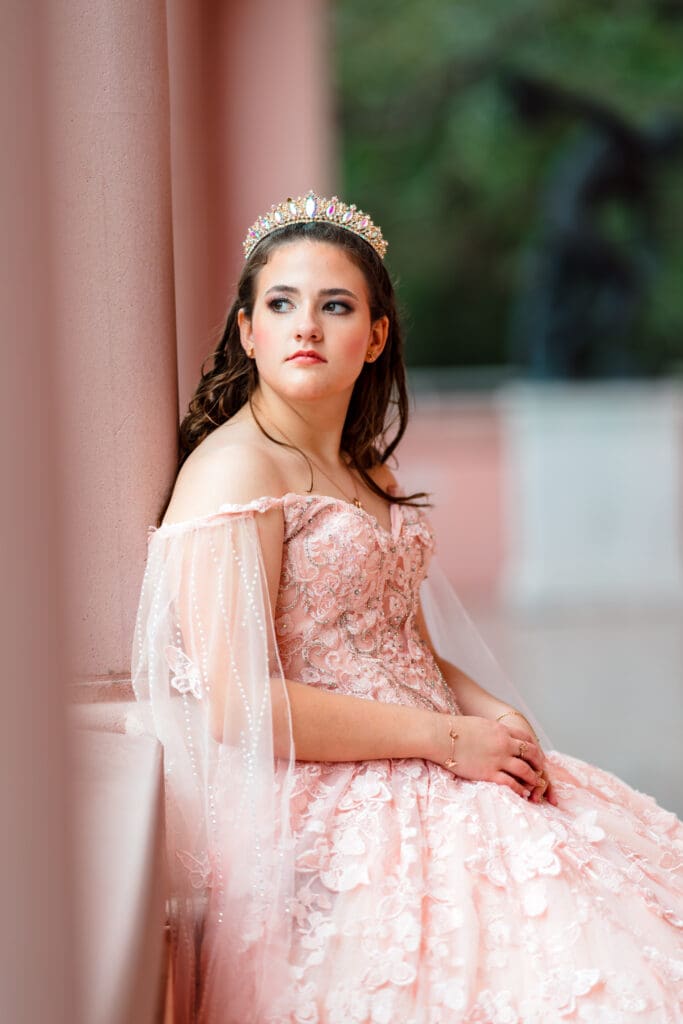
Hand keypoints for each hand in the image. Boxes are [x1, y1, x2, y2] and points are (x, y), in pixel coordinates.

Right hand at [434, 714, 555, 803]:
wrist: (441, 736)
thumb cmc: (454, 729)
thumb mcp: (479, 725)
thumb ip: (492, 731)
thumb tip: (494, 735)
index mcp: (501, 730)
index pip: (526, 738)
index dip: (534, 748)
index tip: (536, 755)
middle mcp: (504, 744)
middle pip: (530, 753)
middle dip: (538, 763)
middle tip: (541, 771)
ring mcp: (497, 759)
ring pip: (525, 770)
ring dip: (533, 778)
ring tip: (537, 785)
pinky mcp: (489, 773)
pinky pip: (510, 783)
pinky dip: (520, 789)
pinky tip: (523, 794)